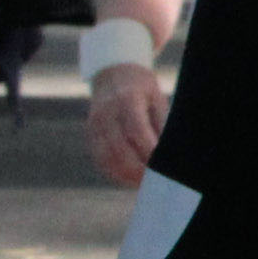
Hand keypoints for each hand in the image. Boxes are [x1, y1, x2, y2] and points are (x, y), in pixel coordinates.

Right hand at [87, 62, 170, 188]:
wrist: (114, 74)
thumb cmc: (142, 90)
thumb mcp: (156, 100)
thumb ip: (160, 125)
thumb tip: (166, 154)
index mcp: (126, 100)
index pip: (136, 130)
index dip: (148, 151)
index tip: (161, 166)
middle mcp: (106, 112)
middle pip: (120, 148)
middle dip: (138, 168)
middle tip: (155, 181)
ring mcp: (95, 124)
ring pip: (107, 157)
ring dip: (126, 175)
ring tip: (143, 184)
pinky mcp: (90, 134)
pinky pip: (100, 159)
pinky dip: (115, 173)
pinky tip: (129, 180)